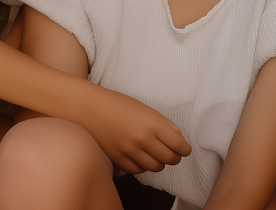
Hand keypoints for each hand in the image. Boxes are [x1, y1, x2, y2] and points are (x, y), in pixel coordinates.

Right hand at [74, 86, 191, 173]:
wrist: (90, 108)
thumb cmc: (119, 104)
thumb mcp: (146, 109)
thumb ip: (165, 124)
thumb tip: (179, 139)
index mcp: (152, 123)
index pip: (178, 144)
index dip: (185, 149)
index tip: (185, 150)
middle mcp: (142, 139)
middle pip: (169, 158)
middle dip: (175, 157)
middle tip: (174, 154)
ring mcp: (129, 151)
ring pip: (155, 167)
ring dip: (160, 163)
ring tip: (158, 156)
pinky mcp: (118, 159)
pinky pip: (138, 170)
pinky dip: (144, 167)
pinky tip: (143, 159)